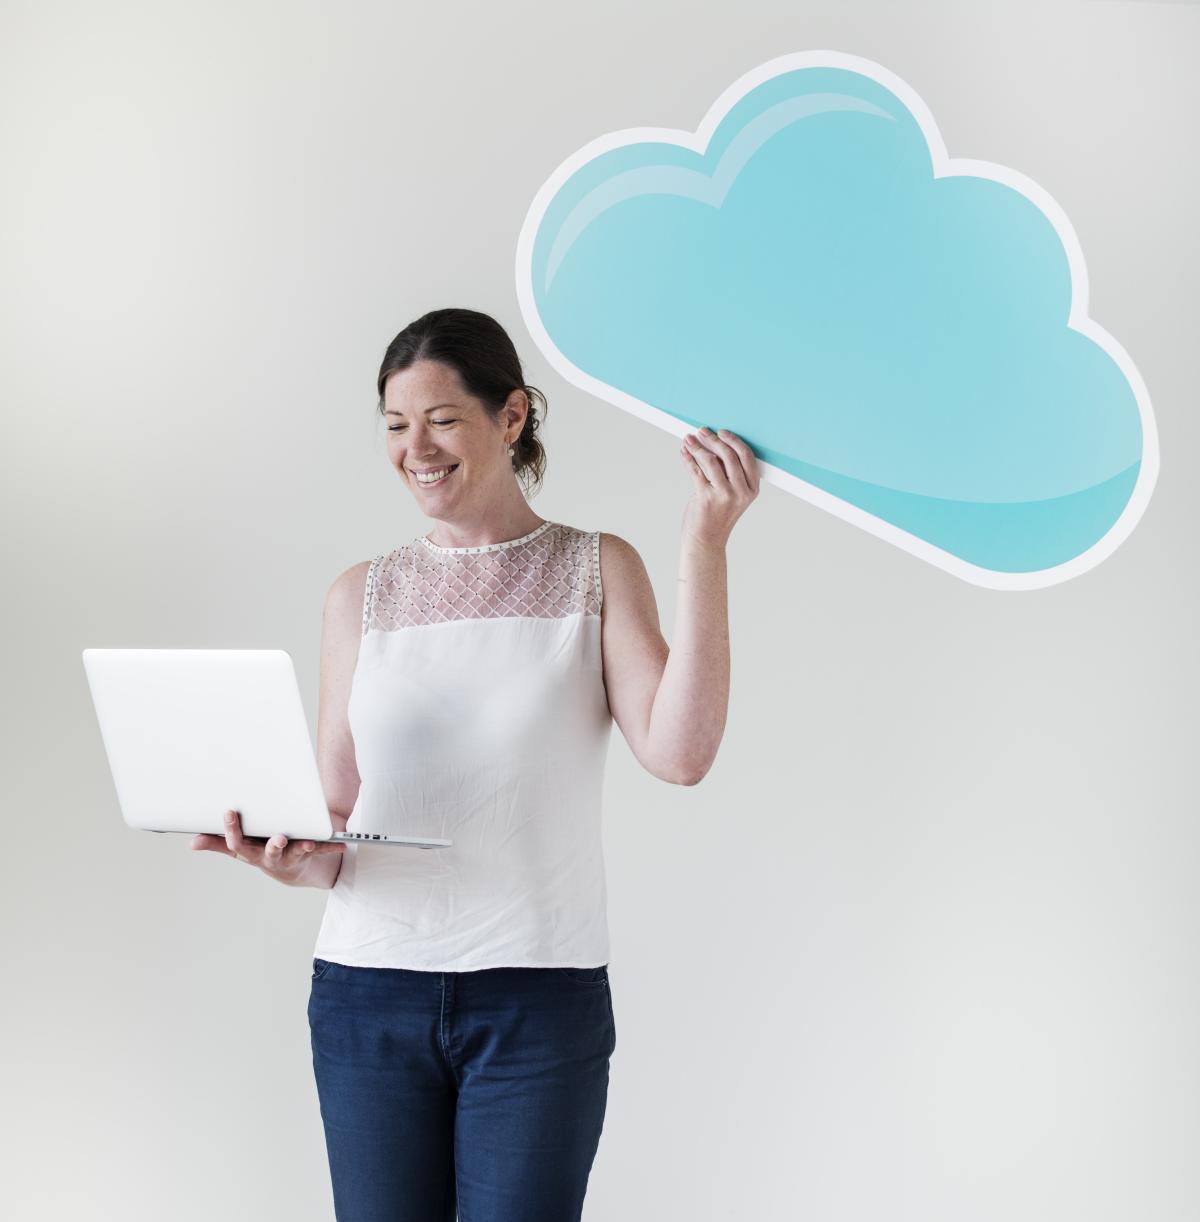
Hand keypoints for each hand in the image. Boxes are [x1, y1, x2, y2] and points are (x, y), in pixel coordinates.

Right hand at [191, 809, 344, 886]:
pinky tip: (341, 844)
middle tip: (278, 838)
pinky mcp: (309, 853)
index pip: (239, 844)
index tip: (229, 812)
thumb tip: (193, 843)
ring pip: (296, 852)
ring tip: (309, 843)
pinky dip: (331, 846)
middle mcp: (271, 856)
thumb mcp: (240, 848)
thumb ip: (218, 843)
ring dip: (303, 848)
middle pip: (270, 851)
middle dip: (273, 845)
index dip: (233, 830)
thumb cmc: (260, 852)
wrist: (291, 869)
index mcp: (251, 852)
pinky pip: (321, 849)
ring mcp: (291, 856)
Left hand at [680, 427, 760, 548]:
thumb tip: (713, 444)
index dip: (734, 441)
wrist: (707, 540)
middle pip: (729, 456)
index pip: (747, 456)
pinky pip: (696, 472)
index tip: (721, 432)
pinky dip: (688, 459)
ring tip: (689, 439)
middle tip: (702, 431)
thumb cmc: (718, 514)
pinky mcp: (706, 498)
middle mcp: (741, 492)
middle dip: (714, 440)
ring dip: (697, 447)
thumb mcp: (732, 494)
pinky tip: (684, 453)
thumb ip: (728, 473)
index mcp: (752, 489)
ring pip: (711, 461)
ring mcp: (724, 496)